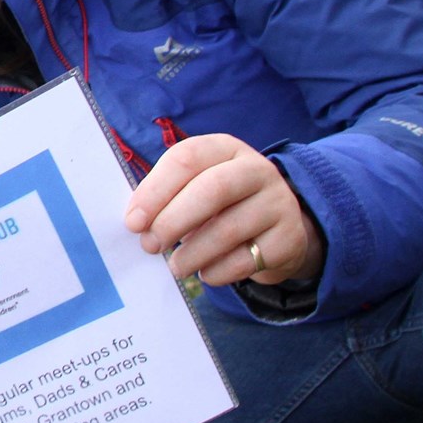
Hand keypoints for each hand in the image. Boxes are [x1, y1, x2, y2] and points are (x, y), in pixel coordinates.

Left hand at [123, 134, 323, 286]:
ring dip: (193, 252)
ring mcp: (279, 202)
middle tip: (150, 245)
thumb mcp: (196, 186)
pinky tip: (205, 273)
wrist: (277, 226)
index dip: (155, 190)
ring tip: (174, 267)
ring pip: (229, 228)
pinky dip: (219, 271)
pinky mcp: (290, 238)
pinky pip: (248, 259)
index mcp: (225, 148)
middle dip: (173, 220)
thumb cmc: (219, 205)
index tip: (133, 222)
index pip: (187, 158)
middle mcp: (256, 169)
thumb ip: (167, 197)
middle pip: (212, 189)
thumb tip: (135, 221)